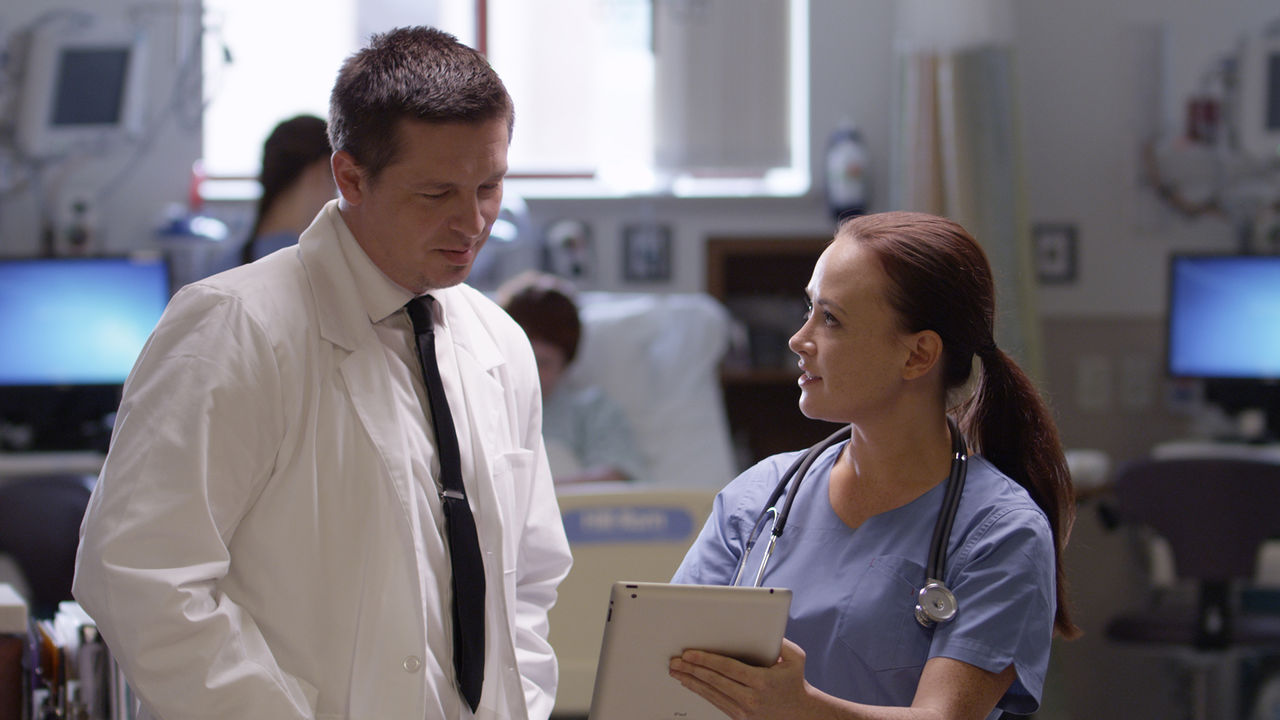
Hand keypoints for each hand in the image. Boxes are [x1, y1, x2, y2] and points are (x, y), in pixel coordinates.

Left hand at [669, 638, 815, 719]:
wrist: (801, 715)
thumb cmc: (795, 683)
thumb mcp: (795, 658)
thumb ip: (780, 642)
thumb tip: (763, 628)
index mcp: (762, 681)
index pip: (728, 668)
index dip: (706, 661)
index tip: (690, 654)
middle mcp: (751, 698)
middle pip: (715, 681)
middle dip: (692, 670)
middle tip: (676, 661)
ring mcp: (744, 711)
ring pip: (711, 693)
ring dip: (691, 681)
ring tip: (676, 671)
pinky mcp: (739, 717)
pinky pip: (715, 702)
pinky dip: (700, 691)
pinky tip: (690, 683)